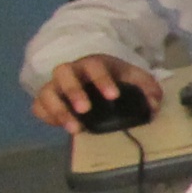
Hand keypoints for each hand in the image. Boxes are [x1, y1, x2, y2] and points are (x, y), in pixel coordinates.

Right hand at [30, 54, 156, 132]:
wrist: (97, 83)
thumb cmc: (117, 79)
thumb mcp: (135, 80)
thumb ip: (147, 89)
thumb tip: (154, 104)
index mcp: (94, 64)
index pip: (95, 66)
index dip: (102, 80)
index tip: (113, 96)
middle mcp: (71, 72)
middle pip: (64, 73)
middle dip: (74, 91)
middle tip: (85, 109)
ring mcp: (56, 85)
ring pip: (47, 92)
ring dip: (58, 109)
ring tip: (74, 128)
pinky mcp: (46, 100)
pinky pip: (38, 106)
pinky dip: (46, 115)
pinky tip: (59, 126)